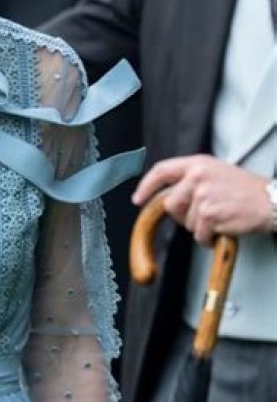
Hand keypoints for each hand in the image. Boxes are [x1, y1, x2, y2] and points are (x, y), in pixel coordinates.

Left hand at [132, 155, 271, 243]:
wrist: (271, 200)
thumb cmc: (248, 191)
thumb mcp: (217, 173)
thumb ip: (192, 180)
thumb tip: (168, 199)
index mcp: (198, 163)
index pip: (162, 170)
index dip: (146, 186)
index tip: (138, 199)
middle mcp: (198, 176)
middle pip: (170, 203)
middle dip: (181, 216)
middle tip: (202, 217)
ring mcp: (203, 194)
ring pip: (185, 222)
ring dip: (199, 228)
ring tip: (220, 219)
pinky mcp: (209, 213)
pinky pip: (198, 234)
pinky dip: (209, 238)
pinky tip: (224, 229)